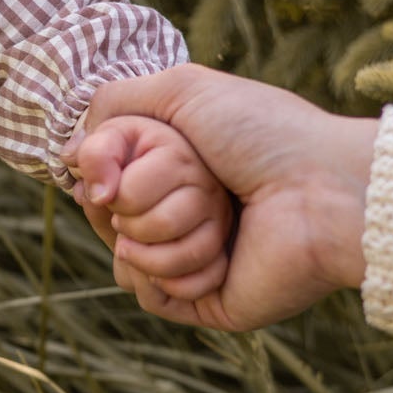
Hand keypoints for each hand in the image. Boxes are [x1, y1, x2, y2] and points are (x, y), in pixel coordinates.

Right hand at [72, 65, 377, 330]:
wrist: (324, 188)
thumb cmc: (264, 133)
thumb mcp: (180, 89)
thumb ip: (113, 104)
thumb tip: (68, 157)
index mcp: (172, 168)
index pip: (100, 180)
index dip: (99, 172)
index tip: (114, 166)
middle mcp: (178, 213)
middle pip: (107, 216)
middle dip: (145, 192)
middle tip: (202, 176)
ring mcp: (190, 259)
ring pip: (124, 256)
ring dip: (168, 228)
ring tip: (223, 214)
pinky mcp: (203, 302)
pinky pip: (148, 293)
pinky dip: (177, 265)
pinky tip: (220, 251)